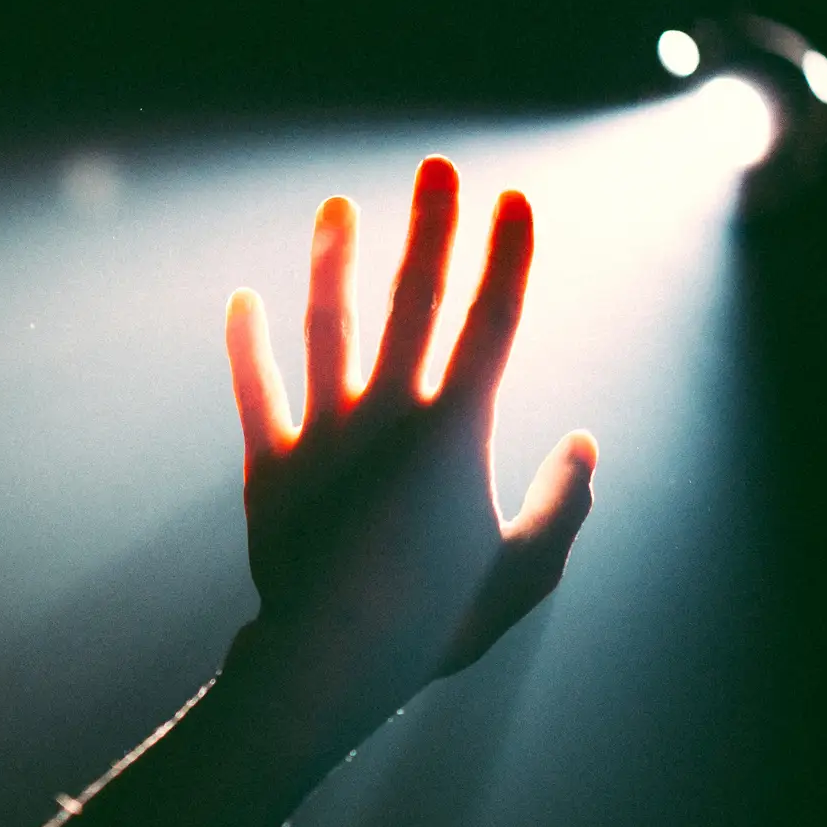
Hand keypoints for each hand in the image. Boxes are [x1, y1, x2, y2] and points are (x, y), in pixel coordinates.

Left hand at [224, 156, 596, 730]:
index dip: (506, 256)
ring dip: (333, 261)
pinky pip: (256, 391)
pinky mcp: (271, 465)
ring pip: (327, 327)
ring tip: (337, 206)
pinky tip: (241, 299)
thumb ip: (561, 504)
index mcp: (456, 433)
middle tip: (435, 165)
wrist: (330, 661)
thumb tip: (586, 443)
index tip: (514, 199)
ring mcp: (324, 434)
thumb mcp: (526, 572)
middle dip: (430, 229)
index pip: (492, 323)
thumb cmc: (438, 624)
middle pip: (413, 302)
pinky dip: (247, 345)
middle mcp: (388, 415)